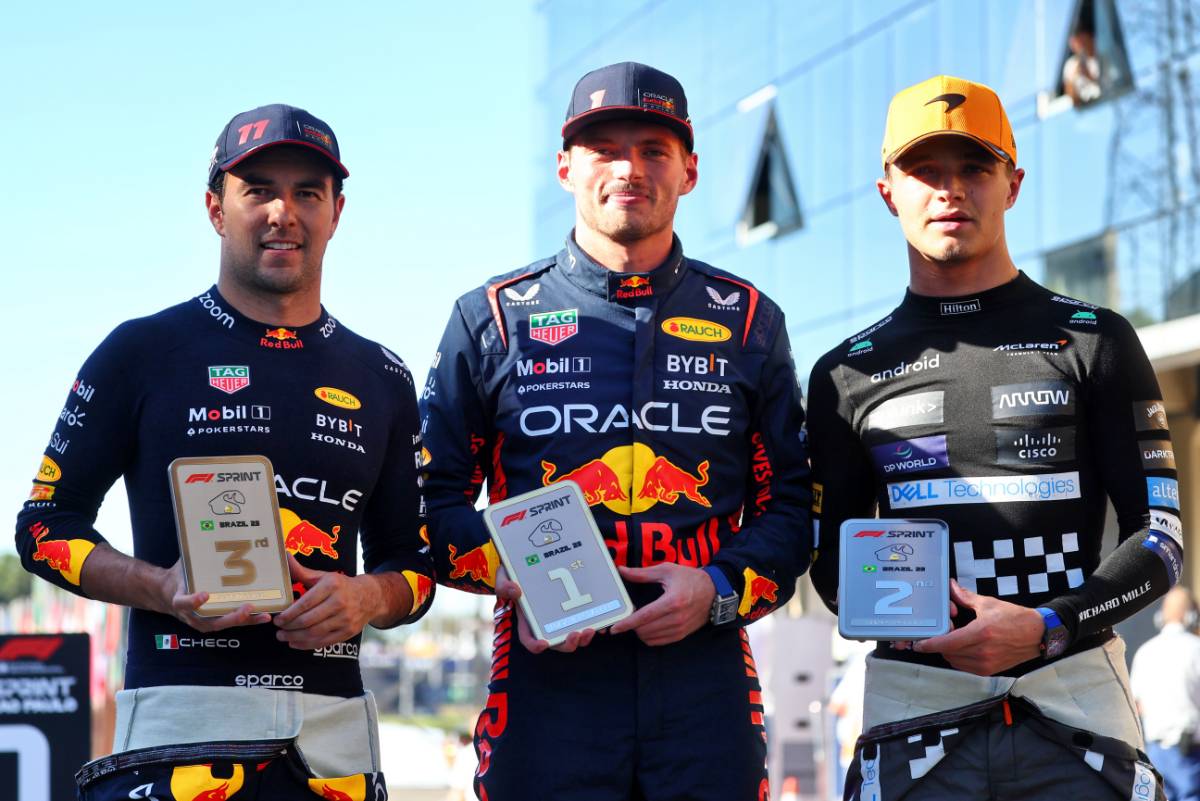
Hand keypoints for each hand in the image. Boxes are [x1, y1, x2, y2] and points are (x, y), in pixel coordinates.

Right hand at [160, 558, 270, 631]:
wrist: (169, 593)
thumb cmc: (181, 576)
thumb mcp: (184, 565)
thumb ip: (195, 555)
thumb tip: (211, 532)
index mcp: (180, 600)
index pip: (183, 603)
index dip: (193, 601)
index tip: (205, 594)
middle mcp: (191, 615)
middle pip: (211, 622)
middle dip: (231, 616)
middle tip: (247, 607)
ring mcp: (202, 622)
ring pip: (224, 625)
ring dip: (244, 621)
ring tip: (263, 615)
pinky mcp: (213, 623)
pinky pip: (230, 624)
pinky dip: (247, 621)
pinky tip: (263, 615)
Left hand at [273, 554, 383, 649]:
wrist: (368, 596)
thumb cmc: (340, 586)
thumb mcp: (323, 576)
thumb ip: (301, 571)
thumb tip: (284, 556)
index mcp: (332, 585)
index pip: (305, 603)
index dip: (289, 614)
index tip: (278, 619)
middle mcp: (340, 602)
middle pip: (308, 620)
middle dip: (289, 627)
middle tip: (278, 630)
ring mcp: (345, 618)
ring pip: (315, 633)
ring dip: (295, 638)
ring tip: (284, 637)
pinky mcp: (348, 632)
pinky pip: (324, 642)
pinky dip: (307, 645)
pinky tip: (296, 643)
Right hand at [495, 566, 594, 653]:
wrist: (530, 562)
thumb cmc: (515, 574)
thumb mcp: (504, 577)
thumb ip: (504, 585)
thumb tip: (515, 591)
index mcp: (527, 620)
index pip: (529, 639)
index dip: (535, 645)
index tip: (543, 644)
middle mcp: (545, 623)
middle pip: (556, 643)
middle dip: (567, 644)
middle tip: (576, 634)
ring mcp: (560, 617)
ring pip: (572, 636)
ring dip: (583, 638)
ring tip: (591, 629)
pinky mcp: (574, 608)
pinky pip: (585, 620)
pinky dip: (594, 623)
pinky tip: (603, 618)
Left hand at [608, 564, 714, 645]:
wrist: (714, 591)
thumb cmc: (690, 578)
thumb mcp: (667, 571)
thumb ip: (642, 573)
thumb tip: (622, 571)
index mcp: (672, 601)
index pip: (644, 616)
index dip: (627, 623)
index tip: (614, 628)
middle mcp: (677, 618)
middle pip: (645, 630)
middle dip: (632, 626)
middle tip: (627, 617)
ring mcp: (680, 629)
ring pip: (651, 638)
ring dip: (640, 632)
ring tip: (637, 621)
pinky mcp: (682, 635)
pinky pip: (659, 642)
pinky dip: (649, 637)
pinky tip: (647, 627)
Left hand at [911, 580, 1044, 674]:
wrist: (1038, 635)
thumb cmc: (1015, 618)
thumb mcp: (988, 604)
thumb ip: (965, 597)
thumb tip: (950, 586)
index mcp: (980, 633)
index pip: (947, 643)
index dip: (929, 645)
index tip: (918, 644)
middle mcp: (982, 652)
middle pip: (948, 653)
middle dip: (940, 643)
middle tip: (944, 631)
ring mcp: (986, 664)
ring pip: (955, 661)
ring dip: (949, 651)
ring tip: (956, 638)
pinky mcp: (990, 671)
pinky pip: (965, 667)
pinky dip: (959, 658)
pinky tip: (964, 646)